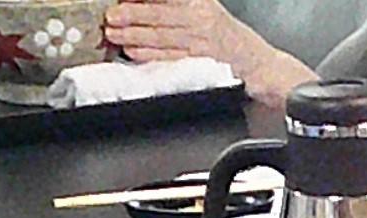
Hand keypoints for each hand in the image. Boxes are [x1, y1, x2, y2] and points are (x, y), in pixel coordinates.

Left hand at [101, 0, 288, 85]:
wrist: (255, 63)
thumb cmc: (222, 35)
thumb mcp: (204, 7)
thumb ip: (174, 4)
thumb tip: (138, 3)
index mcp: (198, 1)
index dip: (142, 0)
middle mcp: (200, 18)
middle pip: (159, 15)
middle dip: (132, 16)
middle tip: (111, 16)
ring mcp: (200, 42)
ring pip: (161, 36)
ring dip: (134, 35)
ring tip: (114, 34)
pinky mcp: (198, 63)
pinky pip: (169, 57)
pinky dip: (148, 54)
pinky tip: (133, 51)